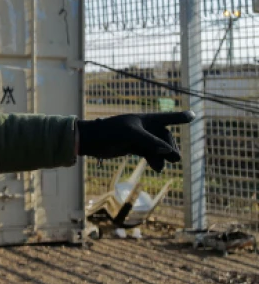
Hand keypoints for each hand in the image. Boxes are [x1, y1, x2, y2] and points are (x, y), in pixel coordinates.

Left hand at [77, 111, 194, 171]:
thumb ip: (150, 142)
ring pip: (158, 147)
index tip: (193, 115)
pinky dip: (154, 160)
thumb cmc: (109, 132)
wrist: (90, 141)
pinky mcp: (133, 147)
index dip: (179, 117)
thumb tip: (168, 151)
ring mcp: (139, 138)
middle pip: (164, 137)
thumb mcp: (130, 135)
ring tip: (161, 167)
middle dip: (170, 147)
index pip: (166, 117)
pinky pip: (149, 153)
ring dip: (162, 156)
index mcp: (144, 119)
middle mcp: (144, 127)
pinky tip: (157, 168)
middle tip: (175, 158)